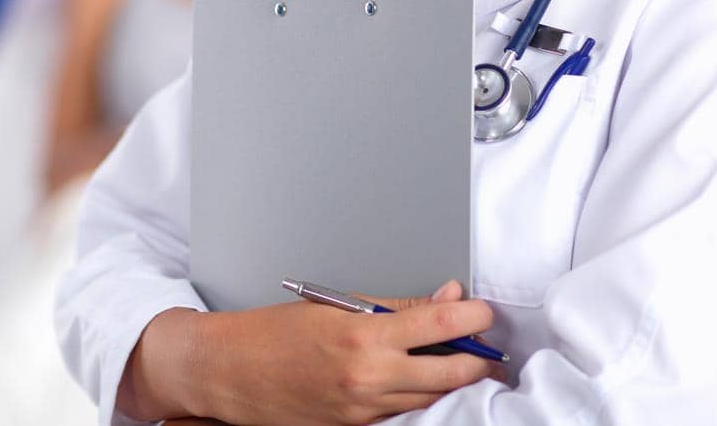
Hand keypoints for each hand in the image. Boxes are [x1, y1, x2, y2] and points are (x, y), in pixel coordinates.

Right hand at [122, 279, 501, 425]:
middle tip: (485, 348)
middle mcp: (368, 376)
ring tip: (460, 364)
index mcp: (363, 336)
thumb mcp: (334, 306)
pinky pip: (402, 415)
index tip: (483, 311)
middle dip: (476, 360)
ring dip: (452, 383)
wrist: (231, 372)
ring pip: (431, 400)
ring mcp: (364, 408)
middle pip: (449, 374)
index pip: (439, 326)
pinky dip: (418, 399)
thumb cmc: (273, 332)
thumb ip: (394, 307)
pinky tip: (420, 384)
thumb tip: (443, 302)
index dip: (473, 318)